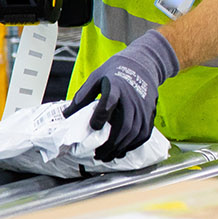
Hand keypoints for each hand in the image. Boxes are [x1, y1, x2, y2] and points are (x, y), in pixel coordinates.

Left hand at [66, 29, 178, 160]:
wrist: (143, 63)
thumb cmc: (116, 71)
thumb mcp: (96, 77)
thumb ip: (83, 96)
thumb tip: (67, 115)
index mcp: (116, 86)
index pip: (109, 102)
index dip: (101, 116)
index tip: (93, 127)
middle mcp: (132, 97)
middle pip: (124, 125)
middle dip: (111, 144)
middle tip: (99, 155)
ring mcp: (144, 106)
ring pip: (135, 133)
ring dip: (121, 147)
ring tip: (109, 156)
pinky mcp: (151, 112)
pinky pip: (144, 133)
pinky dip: (134, 145)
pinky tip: (123, 149)